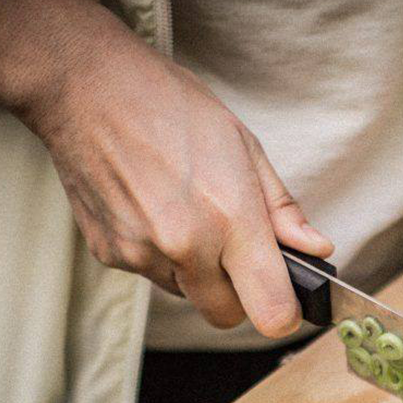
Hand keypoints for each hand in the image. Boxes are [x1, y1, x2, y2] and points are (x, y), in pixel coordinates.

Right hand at [0, 0, 330, 336]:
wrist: (85, 86)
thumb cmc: (171, 107)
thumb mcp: (245, 147)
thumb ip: (283, 211)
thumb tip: (317, 250)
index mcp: (230, 218)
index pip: (272, 311)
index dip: (284, 311)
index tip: (285, 296)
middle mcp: (185, 245)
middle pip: (227, 316)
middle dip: (238, 294)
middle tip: (234, 250)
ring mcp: (142, 253)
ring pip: (188, 296)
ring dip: (197, 273)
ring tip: (188, 215)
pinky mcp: (110, 255)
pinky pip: (152, 276)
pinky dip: (160, 257)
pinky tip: (154, 210)